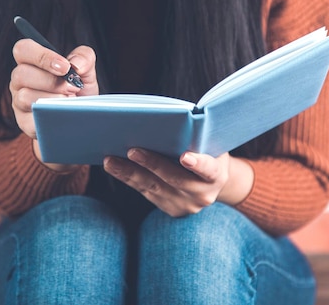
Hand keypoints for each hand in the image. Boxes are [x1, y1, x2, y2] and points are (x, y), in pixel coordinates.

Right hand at [10, 39, 97, 168]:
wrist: (82, 118)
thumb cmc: (79, 90)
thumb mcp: (86, 71)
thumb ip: (83, 57)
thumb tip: (76, 64)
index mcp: (31, 62)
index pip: (23, 50)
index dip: (42, 56)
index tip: (65, 66)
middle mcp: (20, 81)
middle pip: (21, 74)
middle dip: (51, 81)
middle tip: (73, 87)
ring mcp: (19, 102)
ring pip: (23, 97)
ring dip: (50, 99)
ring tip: (69, 101)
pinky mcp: (24, 123)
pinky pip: (29, 120)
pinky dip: (48, 116)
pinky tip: (63, 114)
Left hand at [104, 149, 250, 216]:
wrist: (213, 182)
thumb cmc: (208, 152)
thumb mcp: (211, 144)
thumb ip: (196, 138)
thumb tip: (168, 120)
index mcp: (217, 175)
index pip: (208, 169)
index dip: (198, 163)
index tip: (184, 157)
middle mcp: (202, 194)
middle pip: (174, 179)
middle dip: (152, 164)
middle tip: (132, 151)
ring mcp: (185, 205)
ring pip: (154, 188)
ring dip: (129, 173)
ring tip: (111, 160)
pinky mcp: (170, 209)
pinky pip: (146, 192)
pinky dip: (129, 178)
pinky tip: (114, 167)